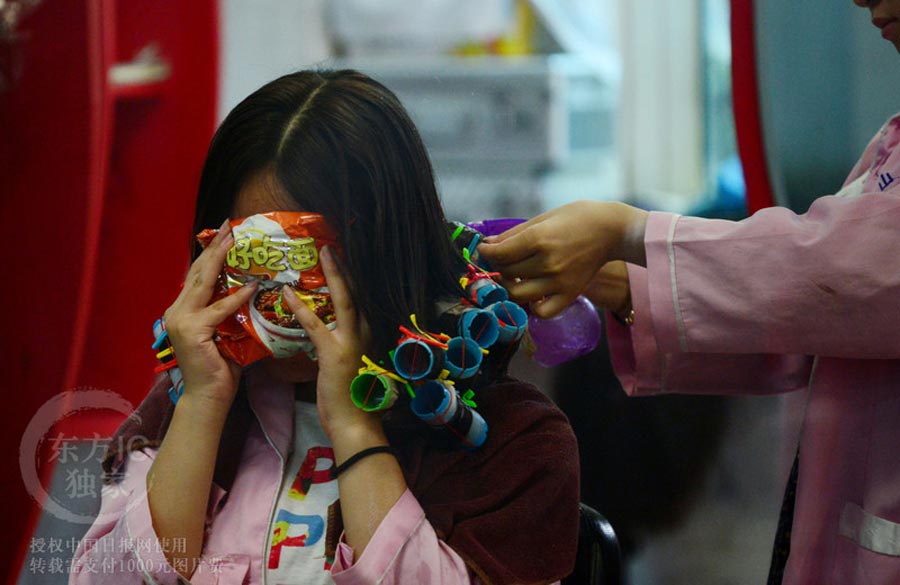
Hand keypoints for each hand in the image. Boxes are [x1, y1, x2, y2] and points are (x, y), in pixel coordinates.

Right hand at [162, 219, 257, 410]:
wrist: (209, 396)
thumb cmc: (221, 366)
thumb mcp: (226, 330)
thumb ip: (231, 310)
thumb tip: (253, 288)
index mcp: (183, 309)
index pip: (198, 275)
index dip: (211, 253)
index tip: (225, 233)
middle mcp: (177, 311)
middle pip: (198, 272)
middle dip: (214, 247)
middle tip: (229, 226)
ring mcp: (182, 320)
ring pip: (204, 283)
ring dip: (220, 260)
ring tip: (235, 241)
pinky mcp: (192, 331)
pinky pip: (219, 309)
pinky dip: (236, 297)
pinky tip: (251, 285)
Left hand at [281, 247, 375, 440]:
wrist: (354, 422)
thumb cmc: (348, 394)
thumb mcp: (345, 361)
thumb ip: (338, 340)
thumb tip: (326, 324)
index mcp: (365, 331)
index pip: (359, 296)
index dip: (349, 273)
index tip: (339, 252)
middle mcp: (364, 331)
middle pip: (356, 290)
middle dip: (345, 265)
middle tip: (332, 240)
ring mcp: (352, 341)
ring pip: (343, 299)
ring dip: (333, 274)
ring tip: (321, 251)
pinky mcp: (335, 354)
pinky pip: (316, 325)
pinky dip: (301, 309)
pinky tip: (287, 294)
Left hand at [477, 201, 647, 317]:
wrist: (612, 230)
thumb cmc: (577, 218)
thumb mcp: (543, 218)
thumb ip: (513, 234)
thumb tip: (487, 244)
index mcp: (539, 239)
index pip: (499, 254)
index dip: (486, 252)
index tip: (485, 249)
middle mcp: (548, 262)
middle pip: (506, 273)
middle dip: (498, 265)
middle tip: (503, 258)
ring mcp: (559, 281)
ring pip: (517, 294)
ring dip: (509, 286)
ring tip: (514, 276)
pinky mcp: (569, 294)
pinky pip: (542, 311)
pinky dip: (532, 305)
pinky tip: (533, 291)